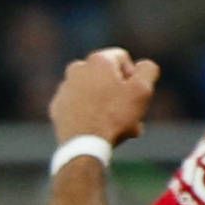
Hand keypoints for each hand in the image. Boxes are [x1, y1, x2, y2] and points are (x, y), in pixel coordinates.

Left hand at [48, 48, 162, 146]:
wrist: (84, 145)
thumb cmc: (115, 116)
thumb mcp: (142, 90)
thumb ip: (148, 70)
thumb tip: (144, 65)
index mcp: (98, 60)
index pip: (122, 59)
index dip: (134, 76)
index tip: (135, 94)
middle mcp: (77, 68)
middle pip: (107, 77)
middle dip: (120, 94)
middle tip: (131, 115)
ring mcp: (64, 88)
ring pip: (93, 93)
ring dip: (107, 106)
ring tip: (119, 127)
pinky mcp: (57, 107)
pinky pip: (79, 106)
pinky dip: (90, 115)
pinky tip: (100, 131)